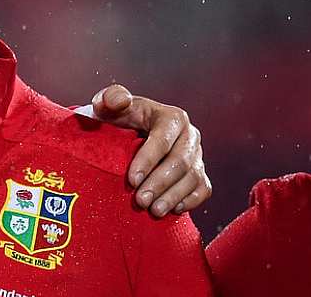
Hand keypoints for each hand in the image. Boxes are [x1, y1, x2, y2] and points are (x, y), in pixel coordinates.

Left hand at [89, 85, 211, 216]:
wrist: (125, 133)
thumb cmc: (115, 119)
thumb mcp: (108, 105)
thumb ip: (110, 98)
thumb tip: (120, 100)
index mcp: (170, 116)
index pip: (163, 139)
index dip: (148, 160)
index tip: (131, 180)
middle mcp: (189, 134)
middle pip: (180, 161)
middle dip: (160, 183)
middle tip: (140, 201)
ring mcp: (197, 154)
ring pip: (193, 177)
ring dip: (173, 196)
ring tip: (153, 211)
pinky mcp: (199, 172)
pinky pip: (203, 188)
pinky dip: (190, 200)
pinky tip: (172, 210)